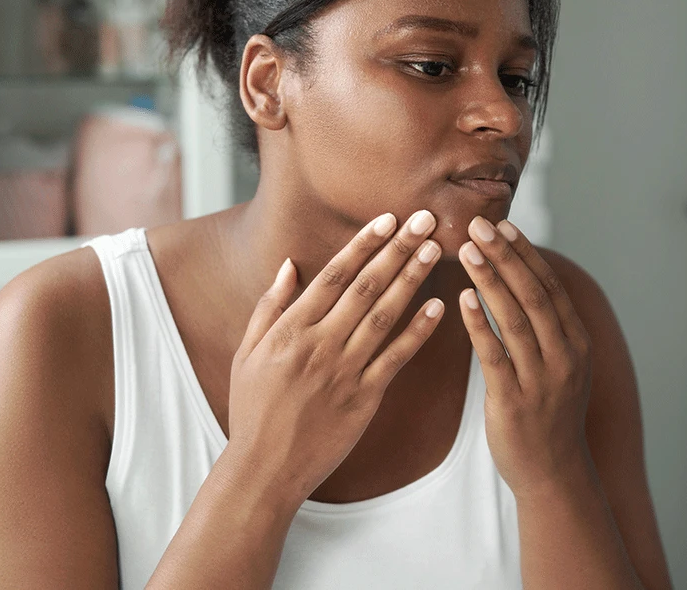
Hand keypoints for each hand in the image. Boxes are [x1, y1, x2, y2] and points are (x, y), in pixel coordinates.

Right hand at [225, 210, 445, 508]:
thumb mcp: (248, 354)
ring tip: (434, 251)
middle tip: (424, 220)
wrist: (265, 468)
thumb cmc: (253, 410)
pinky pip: (397, 358)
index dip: (363, 244)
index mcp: (290, 331)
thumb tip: (290, 265)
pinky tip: (438, 307)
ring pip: (384, 315)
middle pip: (365, 287)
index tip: (387, 218)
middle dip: (397, 250)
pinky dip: (418, 331)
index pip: (333, 276)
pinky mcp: (365, 398)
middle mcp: (319, 345)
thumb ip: (270, 307)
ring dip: (411, 280)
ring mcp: (344, 372)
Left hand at [456, 217, 593, 496]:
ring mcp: (542, 379)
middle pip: (534, 295)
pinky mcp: (514, 400)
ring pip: (515, 319)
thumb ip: (548, 326)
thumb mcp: (562, 365)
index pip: (550, 287)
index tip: (503, 225)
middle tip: (479, 224)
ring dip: (491, 280)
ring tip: (469, 250)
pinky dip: (479, 324)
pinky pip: (494, 355)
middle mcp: (565, 356)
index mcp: (577, 342)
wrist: (553, 472)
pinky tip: (461, 299)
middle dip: (506, 256)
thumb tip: (524, 279)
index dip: (526, 254)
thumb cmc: (549, 413)